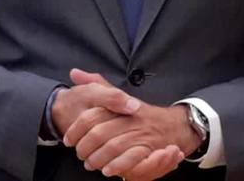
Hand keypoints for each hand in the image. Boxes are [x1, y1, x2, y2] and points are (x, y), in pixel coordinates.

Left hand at [63, 70, 198, 179]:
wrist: (175, 125)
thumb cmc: (141, 113)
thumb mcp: (119, 95)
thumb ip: (98, 85)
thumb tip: (74, 73)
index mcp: (120, 103)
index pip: (92, 115)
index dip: (76, 128)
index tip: (68, 139)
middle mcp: (129, 117)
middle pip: (100, 133)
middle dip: (85, 146)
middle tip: (79, 155)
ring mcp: (140, 133)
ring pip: (113, 146)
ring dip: (98, 158)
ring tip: (90, 164)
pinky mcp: (149, 148)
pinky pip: (131, 157)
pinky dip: (118, 164)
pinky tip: (108, 170)